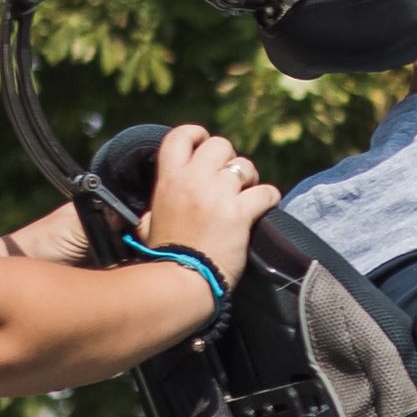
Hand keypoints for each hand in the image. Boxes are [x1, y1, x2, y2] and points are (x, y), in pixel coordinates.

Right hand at [139, 123, 277, 280]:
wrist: (180, 282)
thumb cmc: (163, 257)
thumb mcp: (147, 226)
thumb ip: (154, 210)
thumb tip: (152, 213)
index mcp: (168, 179)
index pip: (181, 135)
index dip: (197, 134)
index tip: (204, 144)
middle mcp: (193, 180)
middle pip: (219, 145)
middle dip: (228, 159)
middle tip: (231, 179)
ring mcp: (218, 195)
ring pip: (245, 166)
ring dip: (250, 178)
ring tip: (247, 194)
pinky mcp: (240, 213)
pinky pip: (266, 192)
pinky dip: (269, 198)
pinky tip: (265, 207)